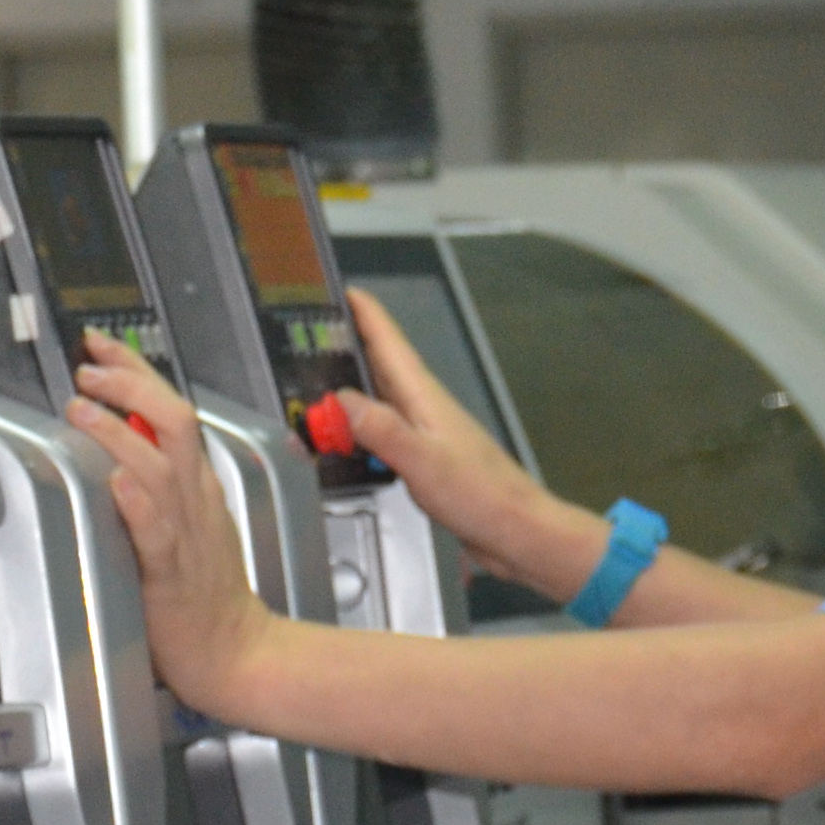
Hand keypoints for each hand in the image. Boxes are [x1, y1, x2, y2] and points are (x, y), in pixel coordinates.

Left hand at [63, 333, 280, 715]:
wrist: (238, 652)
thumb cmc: (210, 597)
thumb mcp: (192, 524)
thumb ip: (164, 484)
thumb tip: (124, 445)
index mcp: (199, 485)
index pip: (171, 410)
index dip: (137, 371)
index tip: (102, 347)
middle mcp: (195, 499)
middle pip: (174, 420)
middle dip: (130, 385)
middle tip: (89, 370)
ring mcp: (186, 532)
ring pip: (160, 464)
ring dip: (120, 431)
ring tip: (84, 408)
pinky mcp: (172, 571)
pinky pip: (157, 528)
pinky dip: (138, 501)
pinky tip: (117, 481)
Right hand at [336, 284, 576, 588]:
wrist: (518, 533)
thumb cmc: (483, 496)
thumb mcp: (424, 461)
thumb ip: (381, 430)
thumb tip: (339, 400)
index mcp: (424, 397)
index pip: (389, 342)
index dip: (363, 312)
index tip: (336, 290)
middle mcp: (423, 409)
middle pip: (378, 367)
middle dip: (344, 348)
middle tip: (306, 338)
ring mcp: (424, 434)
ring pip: (377, 402)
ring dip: (348, 392)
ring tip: (312, 388)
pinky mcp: (424, 460)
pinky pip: (382, 435)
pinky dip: (358, 432)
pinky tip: (342, 442)